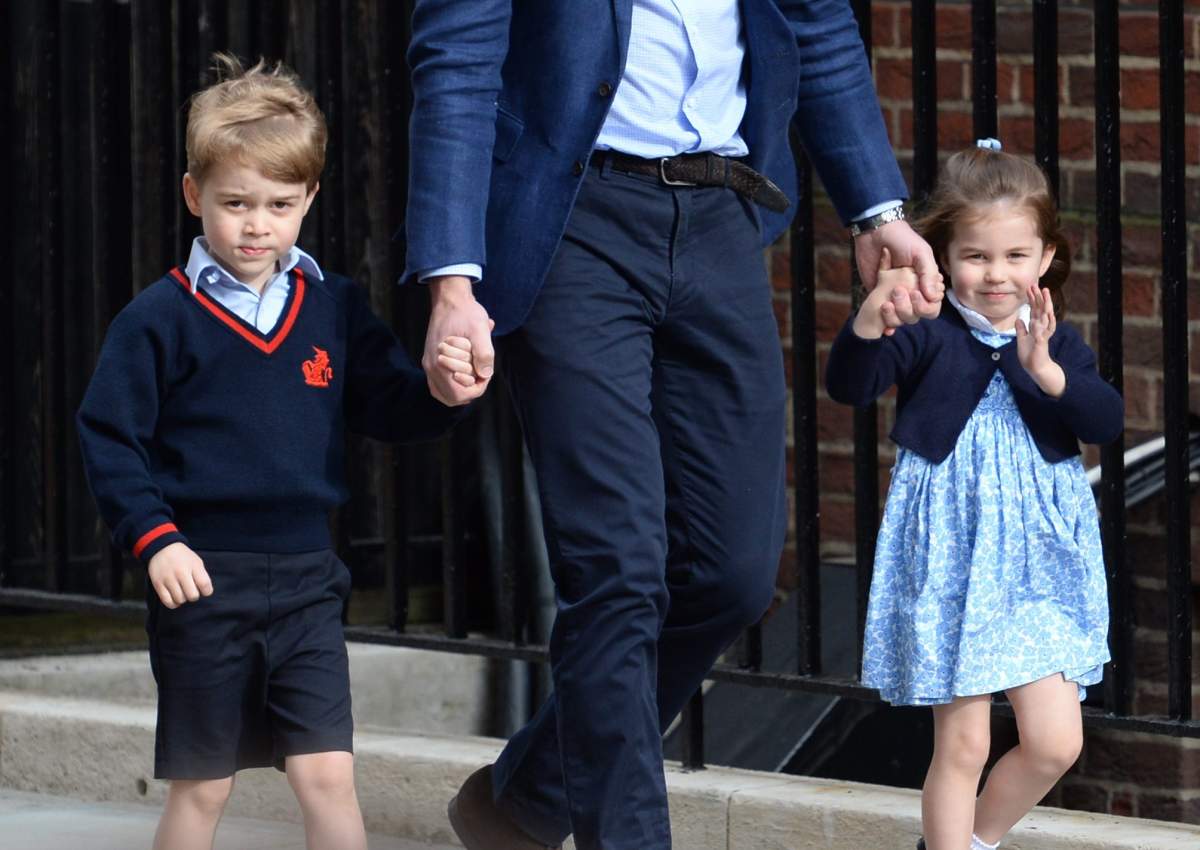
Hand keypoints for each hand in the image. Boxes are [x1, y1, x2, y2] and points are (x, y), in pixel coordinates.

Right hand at [147, 542, 212, 608]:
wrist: (162, 548)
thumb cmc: (183, 557)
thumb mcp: (197, 562)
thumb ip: (202, 576)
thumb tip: (204, 592)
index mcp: (193, 566)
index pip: (205, 585)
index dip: (207, 591)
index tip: (203, 589)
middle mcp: (181, 573)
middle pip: (192, 596)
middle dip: (194, 596)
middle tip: (191, 590)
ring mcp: (168, 579)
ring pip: (180, 600)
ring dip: (183, 599)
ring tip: (182, 592)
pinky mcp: (158, 585)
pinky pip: (167, 602)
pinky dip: (173, 603)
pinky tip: (175, 598)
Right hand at [423, 276, 494, 405]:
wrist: (450, 299)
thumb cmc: (466, 313)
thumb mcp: (480, 329)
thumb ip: (484, 352)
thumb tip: (485, 375)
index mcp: (440, 362)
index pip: (458, 394)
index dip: (476, 389)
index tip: (485, 374)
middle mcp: (431, 367)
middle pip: (451, 398)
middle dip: (470, 389)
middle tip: (480, 374)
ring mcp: (429, 365)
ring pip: (444, 394)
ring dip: (462, 389)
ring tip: (474, 374)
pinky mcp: (430, 361)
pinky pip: (440, 385)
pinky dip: (453, 384)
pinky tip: (465, 373)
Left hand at [854, 219, 942, 321]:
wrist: (875, 233)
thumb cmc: (902, 239)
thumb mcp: (921, 253)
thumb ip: (928, 274)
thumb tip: (933, 297)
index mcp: (926, 283)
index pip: (932, 305)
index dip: (926, 305)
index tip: (915, 293)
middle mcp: (912, 292)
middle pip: (917, 315)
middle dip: (908, 309)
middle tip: (897, 291)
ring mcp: (895, 297)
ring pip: (901, 319)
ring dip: (895, 317)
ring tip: (886, 303)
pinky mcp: (878, 297)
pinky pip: (884, 318)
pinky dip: (885, 326)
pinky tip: (884, 328)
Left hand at [1016, 284, 1064, 396]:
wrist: (1036, 367)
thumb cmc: (1030, 353)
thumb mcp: (1021, 339)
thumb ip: (1021, 329)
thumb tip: (1018, 319)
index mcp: (1035, 326)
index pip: (1034, 309)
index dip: (1032, 298)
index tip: (1030, 287)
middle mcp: (1041, 327)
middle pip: (1041, 309)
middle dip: (1038, 296)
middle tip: (1036, 284)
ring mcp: (1043, 333)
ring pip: (1046, 316)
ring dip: (1045, 304)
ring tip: (1045, 294)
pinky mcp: (1042, 342)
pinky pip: (1043, 331)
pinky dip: (1043, 324)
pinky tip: (1043, 316)